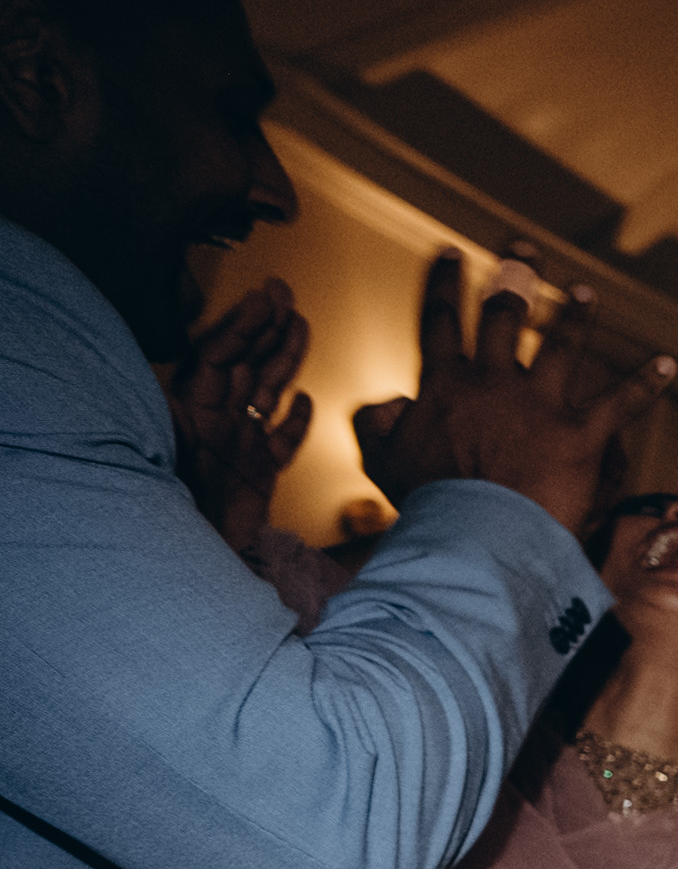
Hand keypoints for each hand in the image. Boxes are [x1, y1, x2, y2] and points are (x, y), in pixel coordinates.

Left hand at [165, 276, 312, 545]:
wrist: (203, 576)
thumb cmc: (189, 524)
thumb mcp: (181, 463)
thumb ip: (192, 422)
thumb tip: (206, 380)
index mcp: (194, 418)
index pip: (220, 357)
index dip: (244, 325)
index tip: (266, 298)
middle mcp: (214, 426)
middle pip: (243, 364)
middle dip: (265, 327)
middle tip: (284, 292)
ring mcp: (237, 448)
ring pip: (265, 393)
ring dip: (283, 358)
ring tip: (299, 323)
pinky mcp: (257, 475)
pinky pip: (278, 441)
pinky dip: (293, 420)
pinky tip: (305, 401)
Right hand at [350, 244, 672, 536]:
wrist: (473, 534)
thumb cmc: (428, 506)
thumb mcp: (385, 463)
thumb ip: (380, 427)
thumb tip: (387, 405)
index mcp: (445, 384)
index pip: (442, 322)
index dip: (446, 285)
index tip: (453, 254)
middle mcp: (494, 381)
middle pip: (504, 316)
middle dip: (515, 275)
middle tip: (524, 249)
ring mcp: (540, 403)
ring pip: (561, 345)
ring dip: (575, 315)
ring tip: (586, 292)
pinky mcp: (581, 434)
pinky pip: (620, 403)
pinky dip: (646, 383)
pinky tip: (668, 364)